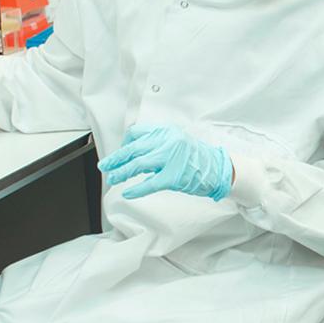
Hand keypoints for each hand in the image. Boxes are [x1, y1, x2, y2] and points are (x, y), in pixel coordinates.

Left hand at [99, 124, 233, 200]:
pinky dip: (136, 189)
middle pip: (133, 148)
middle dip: (116, 159)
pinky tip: (128, 192)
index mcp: (167, 131)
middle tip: (105, 166)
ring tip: (112, 178)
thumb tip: (133, 153)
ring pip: (138, 164)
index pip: (137, 133)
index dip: (124, 144)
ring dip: (121, 172)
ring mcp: (171, 158)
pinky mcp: (174, 176)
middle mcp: (168, 141)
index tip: (119, 152)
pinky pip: (149, 183)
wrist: (219, 169)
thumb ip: (156, 143)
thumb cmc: (197, 158)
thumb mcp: (176, 141)